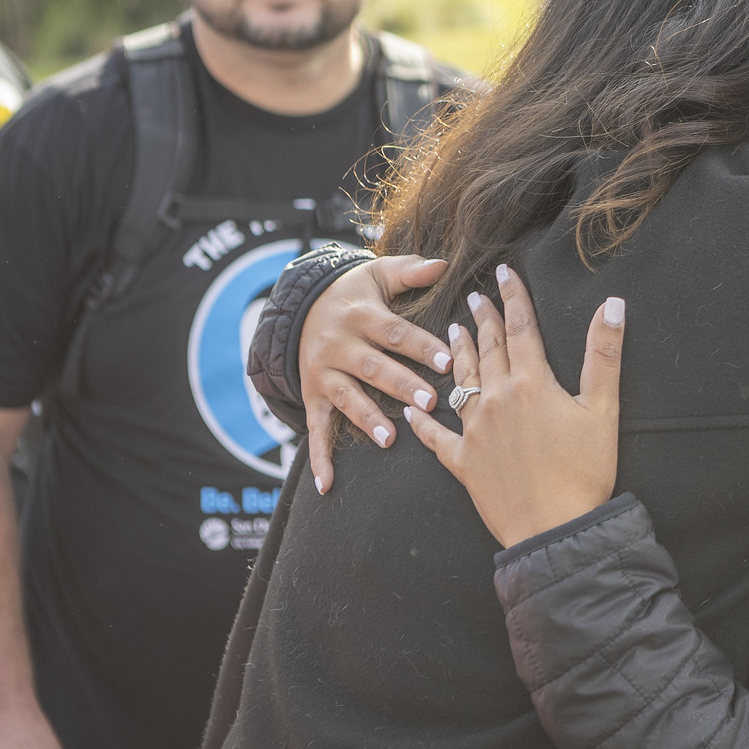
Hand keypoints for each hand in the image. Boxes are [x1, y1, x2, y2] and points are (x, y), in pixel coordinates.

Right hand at [297, 255, 451, 492]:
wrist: (300, 307)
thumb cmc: (355, 293)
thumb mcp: (378, 273)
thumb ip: (411, 270)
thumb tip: (445, 263)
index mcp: (360, 316)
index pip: (394, 333)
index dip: (421, 347)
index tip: (448, 361)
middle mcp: (337, 346)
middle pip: (372, 368)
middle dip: (401, 386)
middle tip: (430, 402)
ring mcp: (322, 374)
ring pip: (346, 399)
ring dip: (366, 419)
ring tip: (389, 438)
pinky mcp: (311, 396)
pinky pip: (314, 429)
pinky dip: (319, 459)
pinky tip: (327, 484)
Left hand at [403, 266, 623, 548]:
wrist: (554, 528)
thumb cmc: (585, 470)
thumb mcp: (603, 408)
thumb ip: (603, 354)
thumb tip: (613, 304)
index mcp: (531, 383)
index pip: (522, 328)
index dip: (514, 297)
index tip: (505, 272)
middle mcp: (497, 399)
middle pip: (488, 349)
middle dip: (483, 320)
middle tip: (474, 296)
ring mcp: (475, 431)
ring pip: (461, 382)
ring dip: (457, 354)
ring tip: (451, 331)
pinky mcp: (463, 463)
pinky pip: (437, 437)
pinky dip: (424, 422)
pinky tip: (412, 410)